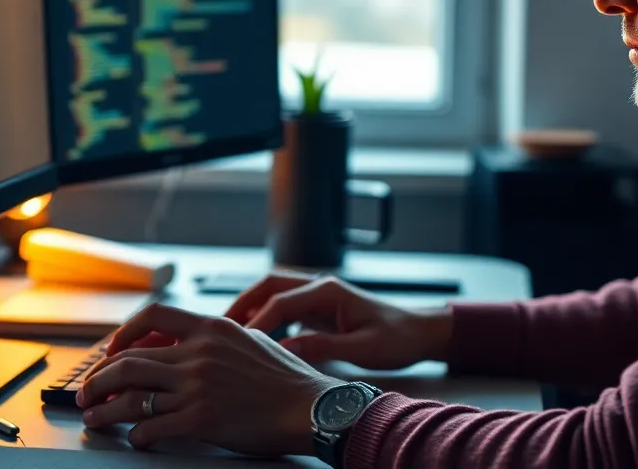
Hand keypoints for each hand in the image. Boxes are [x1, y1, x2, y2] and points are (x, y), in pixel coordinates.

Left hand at [78, 303, 339, 455]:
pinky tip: (135, 439)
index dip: (122, 334)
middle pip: (128, 361)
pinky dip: (136, 435)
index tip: (111, 351)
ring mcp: (197, 387)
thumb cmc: (287, 378)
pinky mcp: (200, 419)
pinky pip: (152, 428)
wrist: (310, 406)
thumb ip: (217, 337)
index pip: (152, 318)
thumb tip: (190, 341)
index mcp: (211, 328)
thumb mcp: (251, 340)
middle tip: (87, 391)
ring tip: (94, 417)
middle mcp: (199, 354)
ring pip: (132, 396)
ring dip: (104, 409)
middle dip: (98, 379)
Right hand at [225, 272, 452, 369]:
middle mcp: (319, 286)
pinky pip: (282, 306)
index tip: (240, 342)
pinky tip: (252, 336)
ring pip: (272, 293)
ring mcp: (317, 295)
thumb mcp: (362, 348)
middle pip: (268, 286)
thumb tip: (285, 350)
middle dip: (242, 304)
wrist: (418, 332)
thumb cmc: (396, 338)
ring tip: (227, 331)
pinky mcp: (317, 308)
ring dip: (249, 307)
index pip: (281, 301)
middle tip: (219, 327)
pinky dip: (263, 316)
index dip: (257, 322)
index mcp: (328, 291)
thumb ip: (324, 347)